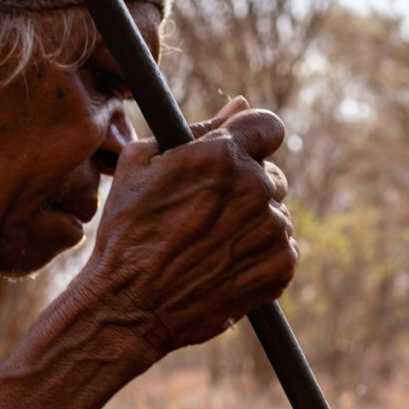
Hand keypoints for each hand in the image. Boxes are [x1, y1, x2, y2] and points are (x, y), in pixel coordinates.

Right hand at [73, 97, 295, 359]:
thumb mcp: (142, 164)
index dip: (252, 140)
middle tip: (209, 213)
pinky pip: (283, 249)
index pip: (269, 126)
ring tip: (209, 244)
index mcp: (222, 155)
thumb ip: (197, 128)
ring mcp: (272, 230)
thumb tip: (240, 103)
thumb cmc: (126, 231)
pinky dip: (260, 255)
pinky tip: (223, 264)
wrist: (130, 304)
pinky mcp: (280, 267)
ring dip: (253, 223)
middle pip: (271, 174)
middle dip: (247, 187)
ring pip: (276, 214)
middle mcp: (255, 188)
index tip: (239, 155)